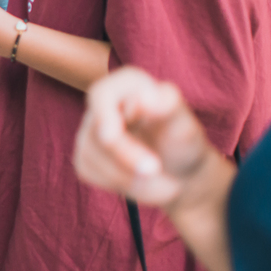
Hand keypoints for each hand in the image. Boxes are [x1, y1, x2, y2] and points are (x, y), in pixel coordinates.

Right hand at [73, 68, 214, 209]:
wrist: (180, 172)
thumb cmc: (183, 142)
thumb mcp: (185, 125)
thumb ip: (168, 105)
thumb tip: (144, 95)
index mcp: (128, 85)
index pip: (102, 94)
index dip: (103, 115)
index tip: (112, 136)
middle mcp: (103, 104)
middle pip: (95, 130)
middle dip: (125, 157)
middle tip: (156, 171)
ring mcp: (90, 130)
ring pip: (90, 155)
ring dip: (129, 178)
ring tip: (166, 184)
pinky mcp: (85, 156)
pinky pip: (89, 171)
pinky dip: (121, 185)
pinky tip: (145, 184)